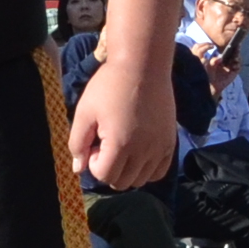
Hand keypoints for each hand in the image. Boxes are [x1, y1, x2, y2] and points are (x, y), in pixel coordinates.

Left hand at [71, 50, 175, 190]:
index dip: (93, 163)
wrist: (144, 65)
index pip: (103, 175)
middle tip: (106, 145)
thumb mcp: (85, 111)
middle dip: (109, 169)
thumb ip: (77, 143)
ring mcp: (160, 148)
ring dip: (127, 171)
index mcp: (120, 144)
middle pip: (122, 182)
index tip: (94, 142)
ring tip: (123, 147)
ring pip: (141, 180)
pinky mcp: (171, 142)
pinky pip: (159, 172)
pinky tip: (139, 152)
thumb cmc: (110, 85)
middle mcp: (143, 151)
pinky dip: (147, 169)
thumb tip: (78, 170)